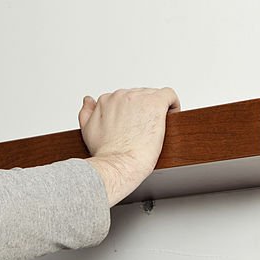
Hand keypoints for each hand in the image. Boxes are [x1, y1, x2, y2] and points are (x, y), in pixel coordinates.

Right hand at [78, 88, 180, 204]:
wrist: (119, 164)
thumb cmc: (107, 153)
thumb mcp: (88, 131)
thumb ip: (87, 112)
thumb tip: (89, 100)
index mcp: (106, 100)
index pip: (124, 98)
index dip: (132, 112)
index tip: (136, 124)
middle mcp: (121, 95)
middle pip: (140, 95)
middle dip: (144, 110)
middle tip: (146, 129)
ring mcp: (139, 98)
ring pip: (153, 95)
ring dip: (157, 109)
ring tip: (156, 127)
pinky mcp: (155, 103)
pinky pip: (169, 95)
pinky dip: (172, 104)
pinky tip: (171, 116)